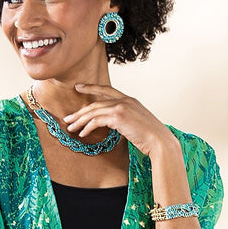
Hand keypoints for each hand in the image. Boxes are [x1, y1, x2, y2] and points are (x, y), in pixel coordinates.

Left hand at [64, 83, 181, 158]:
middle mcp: (124, 100)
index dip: (91, 87)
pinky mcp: (118, 117)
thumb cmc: (150, 136)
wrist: (159, 141)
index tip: (78, 87)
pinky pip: (97, 120)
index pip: (106, 89)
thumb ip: (125, 118)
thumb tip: (113, 123)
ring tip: (71, 127)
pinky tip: (82, 133)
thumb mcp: (137, 122)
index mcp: (129, 99)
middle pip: (95, 103)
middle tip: (68, 118)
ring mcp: (121, 107)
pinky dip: (87, 127)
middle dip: (79, 111)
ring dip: (80, 121)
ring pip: (93, 111)